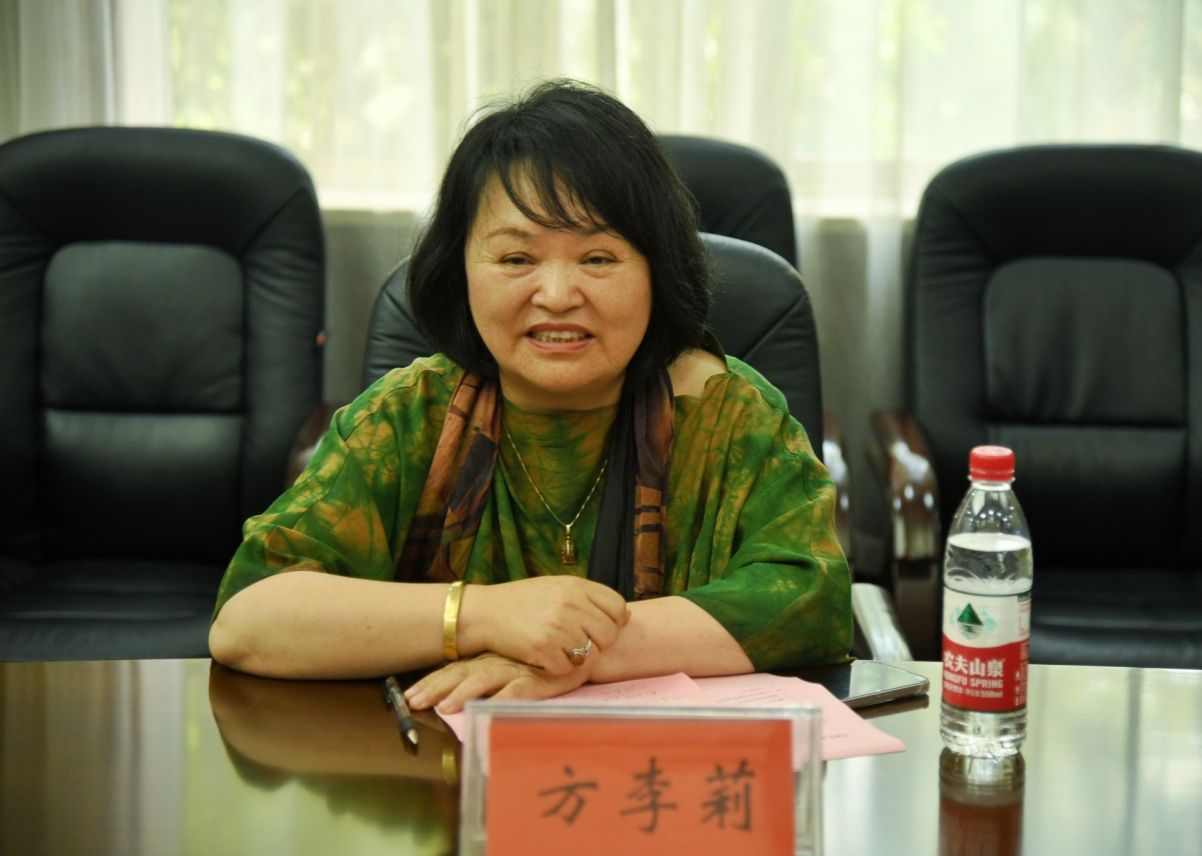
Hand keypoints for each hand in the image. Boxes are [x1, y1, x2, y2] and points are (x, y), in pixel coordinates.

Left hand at [404, 653, 589, 713]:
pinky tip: (491, 707)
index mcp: (489, 659)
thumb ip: (491, 673)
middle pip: (461, 675)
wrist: (582, 645)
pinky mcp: (539, 680)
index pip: (454, 670)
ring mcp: (518, 670)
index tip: (409, 695)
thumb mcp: (513, 663)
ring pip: (485, 681)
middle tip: (413, 702)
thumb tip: (460, 692)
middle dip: (436, 688)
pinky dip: (504, 699)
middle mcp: (499, 662)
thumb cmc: (544, 657)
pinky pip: (519, 690)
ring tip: (445, 708)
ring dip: (464, 694)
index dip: (432, 682)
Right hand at [458, 576, 628, 674]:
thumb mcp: (557, 587)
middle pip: (609, 635)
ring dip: (577, 659)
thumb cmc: (523, 602)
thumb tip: (626, 615)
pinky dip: (558, 669)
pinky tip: (545, 658)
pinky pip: (568, 669)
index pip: (618, 607)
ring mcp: (557, 626)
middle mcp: (570, 604)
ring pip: (590, 655)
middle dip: (598, 645)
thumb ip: (589, 598)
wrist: (484, 612)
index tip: (600, 629)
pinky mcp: (542, 648)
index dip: (615, 622)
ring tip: (560, 650)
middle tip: (579, 645)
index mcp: (576, 586)